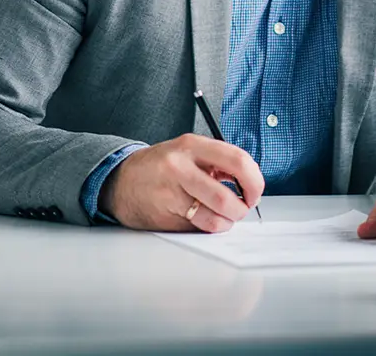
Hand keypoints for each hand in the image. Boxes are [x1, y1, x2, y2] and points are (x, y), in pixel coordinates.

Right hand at [99, 134, 263, 232]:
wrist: (120, 180)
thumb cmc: (161, 166)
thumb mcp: (189, 151)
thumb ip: (218, 161)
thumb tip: (250, 181)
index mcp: (192, 145)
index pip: (237, 161)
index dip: (254, 181)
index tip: (255, 191)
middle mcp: (180, 167)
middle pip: (226, 197)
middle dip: (241, 209)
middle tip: (242, 208)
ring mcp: (171, 194)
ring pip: (213, 219)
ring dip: (226, 223)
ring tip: (223, 216)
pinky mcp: (164, 216)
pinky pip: (197, 229)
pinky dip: (208, 228)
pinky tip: (203, 219)